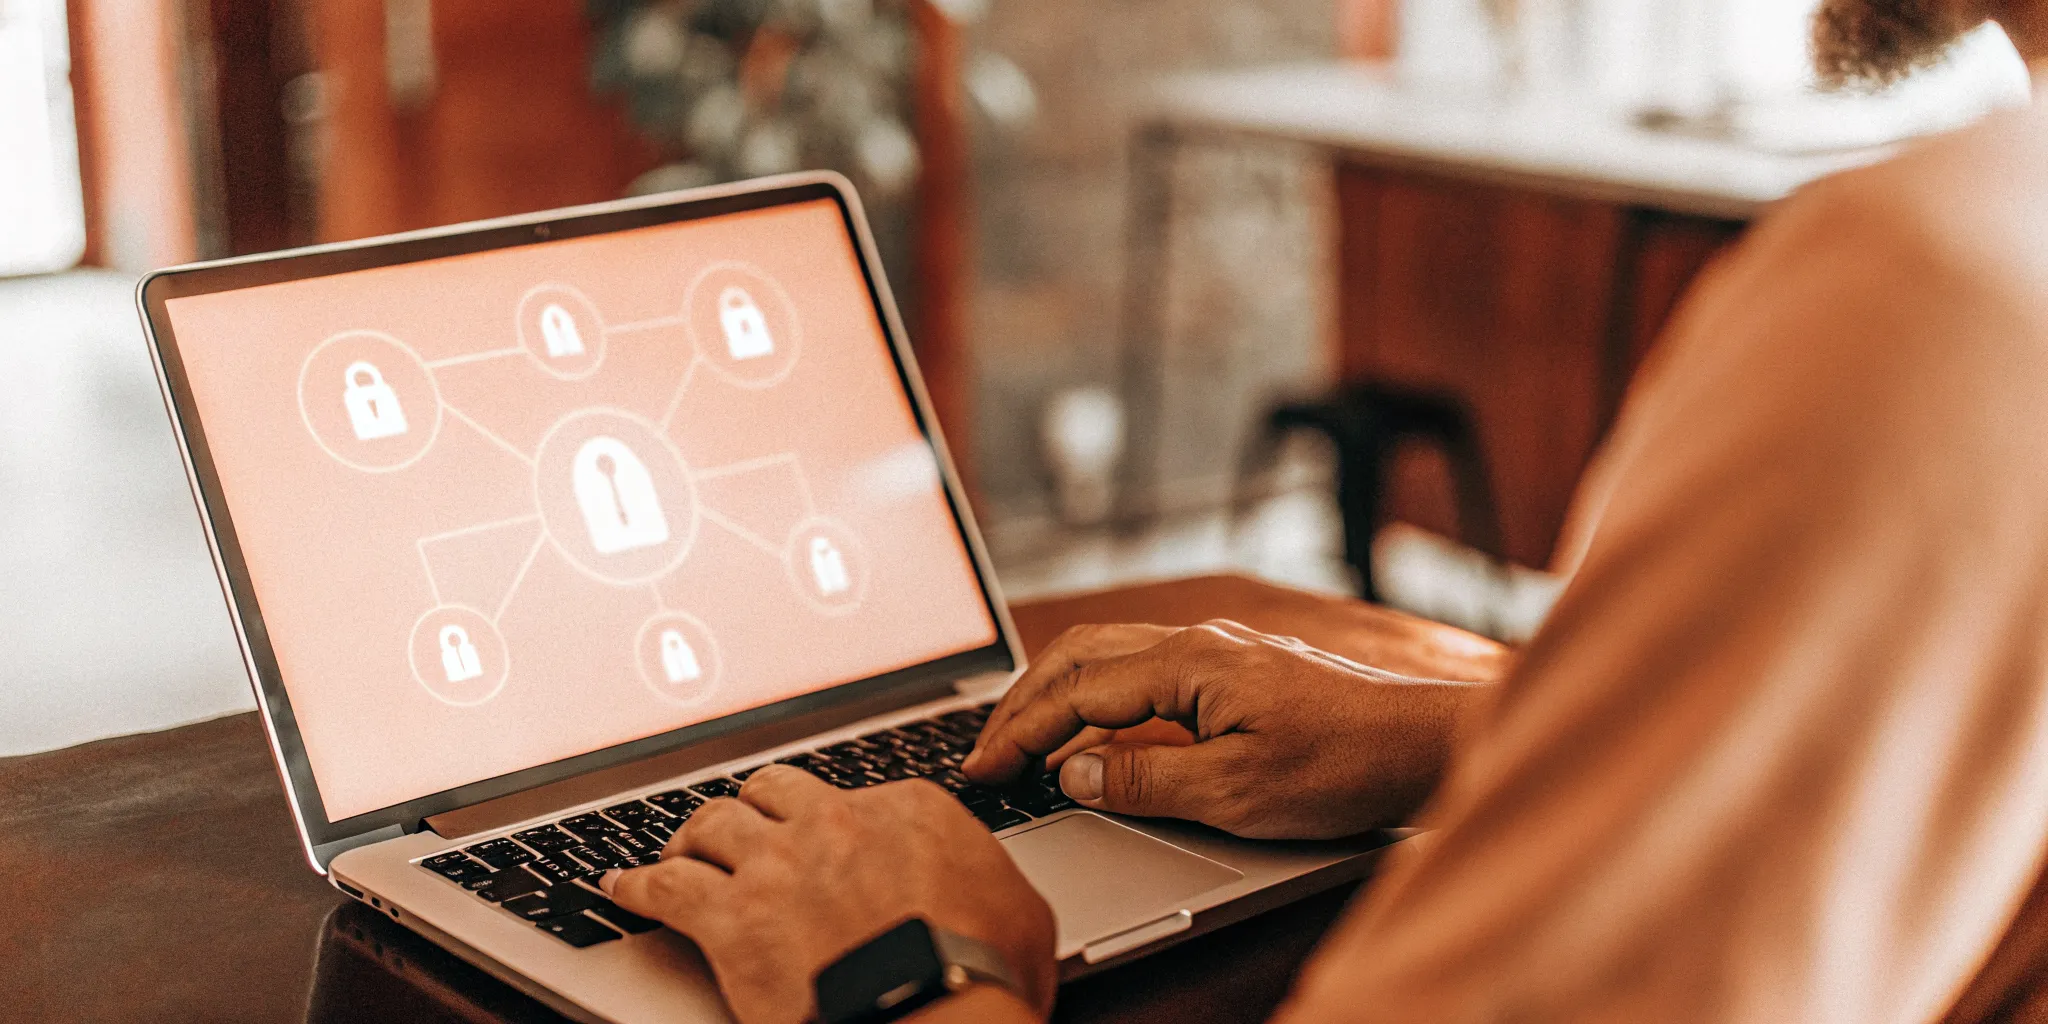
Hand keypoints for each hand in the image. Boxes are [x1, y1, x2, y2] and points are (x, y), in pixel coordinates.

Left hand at [602, 767, 1056, 1023]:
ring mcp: (778, 863)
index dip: (832, 820)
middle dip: (753, 807)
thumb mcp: (1018, 910)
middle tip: (741, 826)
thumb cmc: (984, 972)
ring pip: (713, 822)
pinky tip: (623, 886)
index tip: (825, 837)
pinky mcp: (731, 916)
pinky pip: (666, 886)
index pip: (855, 794)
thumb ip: (987, 878)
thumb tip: (989, 887)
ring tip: (679, 847)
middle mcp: (835, 820)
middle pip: (773, 790)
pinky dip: (639, 884)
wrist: (930, 1014)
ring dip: (692, 834)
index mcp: (908, 809)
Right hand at [962, 620, 1486, 838]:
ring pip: (1110, 655)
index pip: (1075, 690)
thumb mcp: (1238, 793)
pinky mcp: (1236, 668)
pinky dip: (1099, 695)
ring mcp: (1218, 650)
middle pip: (1080, 656)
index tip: (982, 768)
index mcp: (1190, 662)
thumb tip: (1076, 775)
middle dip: (1021, 702)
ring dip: (1057, 694)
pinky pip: (1144, 668)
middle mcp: (1198, 642)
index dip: (1019, 732)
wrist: (1424, 743)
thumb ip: (1147, 782)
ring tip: (1021, 739)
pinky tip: (1094, 731)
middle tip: (984, 753)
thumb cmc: (1346, 764)